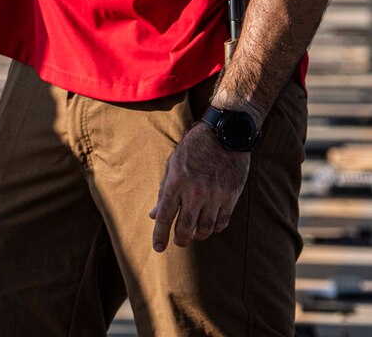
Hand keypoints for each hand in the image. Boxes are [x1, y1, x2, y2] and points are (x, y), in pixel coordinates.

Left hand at [150, 122, 251, 251]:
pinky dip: (215, 228)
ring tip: (193, 235)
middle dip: (180, 239)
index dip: (160, 235)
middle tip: (178, 242)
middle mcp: (194, 192)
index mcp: (176, 183)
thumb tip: (153, 214)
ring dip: (198, 235)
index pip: (164, 216)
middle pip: (186, 228)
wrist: (225, 135)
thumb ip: (164, 191)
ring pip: (205, 228)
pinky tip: (210, 226)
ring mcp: (215, 196)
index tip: (158, 248)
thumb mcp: (173, 165)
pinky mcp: (231, 197)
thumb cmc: (194, 148)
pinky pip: (222, 222)